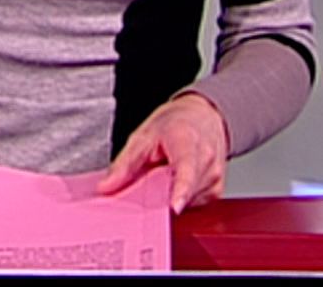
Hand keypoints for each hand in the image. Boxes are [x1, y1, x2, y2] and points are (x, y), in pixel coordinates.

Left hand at [97, 92, 230, 213]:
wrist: (203, 115)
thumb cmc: (176, 123)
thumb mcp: (143, 136)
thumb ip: (125, 164)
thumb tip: (107, 187)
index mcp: (188, 142)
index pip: (186, 172)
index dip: (180, 192)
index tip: (174, 207)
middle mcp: (207, 161)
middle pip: (182, 192)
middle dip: (160, 195)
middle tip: (149, 182)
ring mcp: (215, 177)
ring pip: (187, 202)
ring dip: (170, 196)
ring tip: (166, 175)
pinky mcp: (216, 191)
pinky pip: (194, 204)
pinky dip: (181, 198)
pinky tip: (175, 183)